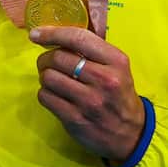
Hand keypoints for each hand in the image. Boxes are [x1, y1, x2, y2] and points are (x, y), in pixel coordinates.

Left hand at [30, 26, 145, 163]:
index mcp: (115, 61)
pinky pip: (46, 97)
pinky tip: (54, 95)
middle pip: (58, 58)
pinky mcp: (76, 119)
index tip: (36, 34)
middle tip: (48, 63)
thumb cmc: (119, 94)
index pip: (78, 38)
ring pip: (49, 77)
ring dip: (44, 76)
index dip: (52, 33)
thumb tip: (57, 33)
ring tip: (52, 80)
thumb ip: (92, 49)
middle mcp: (104, 79)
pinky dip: (45, 93)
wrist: (131, 134)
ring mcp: (89, 101)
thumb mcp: (117, 67)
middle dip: (46, 58)